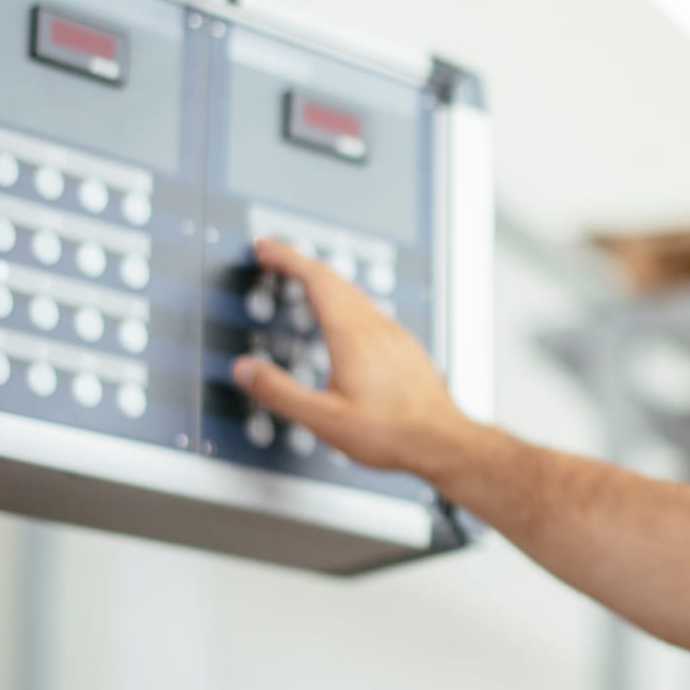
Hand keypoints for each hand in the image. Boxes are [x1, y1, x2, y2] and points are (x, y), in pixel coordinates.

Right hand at [230, 238, 468, 476]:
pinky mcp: (406, 348)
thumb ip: (280, 392)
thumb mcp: (324, 419)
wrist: (444, 441)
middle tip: (276, 257)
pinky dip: (347, 301)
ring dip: (326, 281)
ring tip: (305, 282)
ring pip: (356, 293)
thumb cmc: (392, 432)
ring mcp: (395, 336)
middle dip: (301, 263)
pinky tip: (347, 319)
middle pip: (336, 279)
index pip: (316, 279)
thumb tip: (245, 369)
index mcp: (352, 335)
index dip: (287, 258)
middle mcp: (376, 327)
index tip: (266, 248)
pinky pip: (372, 311)